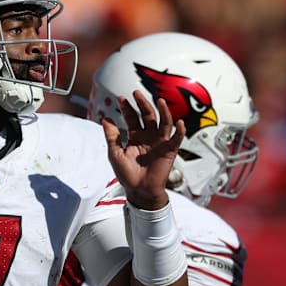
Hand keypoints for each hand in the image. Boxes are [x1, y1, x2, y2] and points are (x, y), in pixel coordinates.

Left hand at [102, 90, 185, 209]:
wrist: (139, 191)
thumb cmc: (126, 174)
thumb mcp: (115, 153)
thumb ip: (112, 136)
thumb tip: (105, 118)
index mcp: (135, 136)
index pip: (132, 118)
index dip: (127, 108)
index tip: (121, 98)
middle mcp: (148, 137)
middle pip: (147, 116)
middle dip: (142, 104)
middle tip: (136, 93)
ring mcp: (160, 142)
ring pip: (163, 122)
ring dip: (163, 111)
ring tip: (159, 100)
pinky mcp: (169, 151)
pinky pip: (177, 139)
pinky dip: (180, 131)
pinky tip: (180, 122)